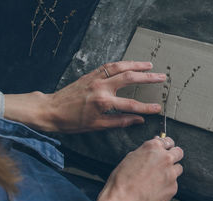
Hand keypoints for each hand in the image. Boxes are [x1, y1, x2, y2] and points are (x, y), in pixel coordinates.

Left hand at [4, 61, 164, 131]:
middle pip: (129, 78)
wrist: (51, 110)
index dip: (146, 107)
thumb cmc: (72, 121)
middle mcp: (101, 87)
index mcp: (103, 102)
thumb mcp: (97, 125)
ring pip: (120, 67)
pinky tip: (129, 64)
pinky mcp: (90, 74)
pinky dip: (121, 63)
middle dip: (148, 78)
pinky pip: (109, 66)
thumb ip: (119, 121)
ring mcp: (95, 78)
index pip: (130, 104)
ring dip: (136, 65)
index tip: (158, 107)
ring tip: (149, 65)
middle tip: (162, 77)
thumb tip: (138, 119)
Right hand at [87, 136, 183, 200]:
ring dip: (171, 172)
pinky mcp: (173, 187)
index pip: (168, 141)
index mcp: (153, 147)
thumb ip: (146, 152)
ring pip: (178, 169)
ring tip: (157, 179)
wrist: (124, 200)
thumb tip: (154, 150)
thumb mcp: (131, 158)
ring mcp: (171, 173)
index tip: (166, 149)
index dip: (166, 146)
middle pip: (179, 153)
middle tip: (166, 163)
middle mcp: (165, 158)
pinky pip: (173, 184)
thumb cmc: (123, 179)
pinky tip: (155, 190)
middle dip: (174, 156)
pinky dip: (167, 186)